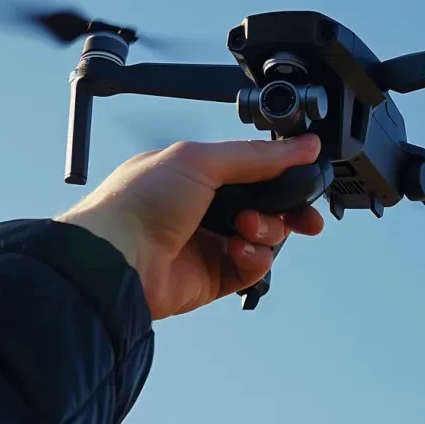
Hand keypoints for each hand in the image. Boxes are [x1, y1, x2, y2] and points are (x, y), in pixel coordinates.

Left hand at [56, 134, 324, 320]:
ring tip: (246, 227)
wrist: (115, 259)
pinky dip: (254, 257)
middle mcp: (205, 207)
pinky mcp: (213, 277)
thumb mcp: (201, 161)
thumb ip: (257, 156)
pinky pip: (253, 267)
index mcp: (197, 172)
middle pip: (267, 205)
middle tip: (304, 215)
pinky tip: (238, 250)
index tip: (309, 173)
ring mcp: (209, 243)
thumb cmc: (140, 201)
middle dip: (289, 209)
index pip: (254, 168)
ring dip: (266, 230)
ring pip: (265, 237)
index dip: (284, 172)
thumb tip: (303, 146)